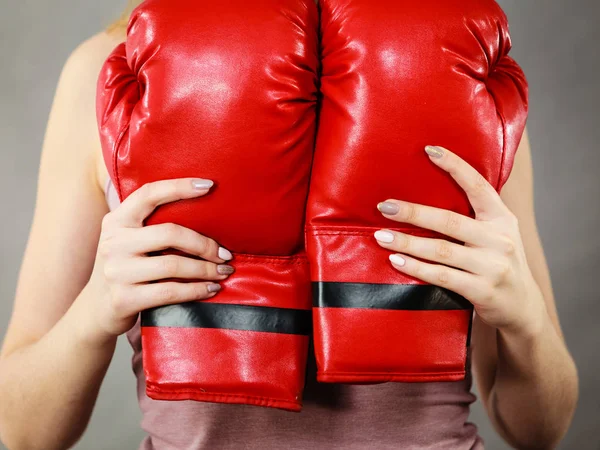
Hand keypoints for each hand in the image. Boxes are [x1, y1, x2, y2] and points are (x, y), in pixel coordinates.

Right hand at [83, 178, 234, 343]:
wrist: (95, 310)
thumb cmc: (126, 268)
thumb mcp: (128, 240)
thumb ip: (151, 224)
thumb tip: (205, 210)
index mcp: (116, 221)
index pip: (149, 194)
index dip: (179, 187)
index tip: (209, 185)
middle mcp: (113, 243)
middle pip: (170, 233)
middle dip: (205, 244)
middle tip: (226, 254)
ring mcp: (116, 272)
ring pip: (174, 264)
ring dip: (206, 269)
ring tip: (224, 271)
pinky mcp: (124, 299)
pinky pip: (170, 292)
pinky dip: (197, 290)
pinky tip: (212, 288)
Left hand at [374, 145, 547, 337]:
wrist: (523, 308)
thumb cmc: (498, 264)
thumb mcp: (497, 234)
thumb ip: (474, 217)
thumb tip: (430, 192)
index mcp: (502, 219)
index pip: (478, 186)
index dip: (455, 166)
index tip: (430, 150)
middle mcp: (499, 239)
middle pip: (449, 221)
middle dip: (413, 213)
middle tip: (384, 206)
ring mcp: (492, 266)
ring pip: (441, 250)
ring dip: (407, 243)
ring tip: (381, 236)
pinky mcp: (482, 290)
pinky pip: (442, 276)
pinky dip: (416, 268)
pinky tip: (396, 261)